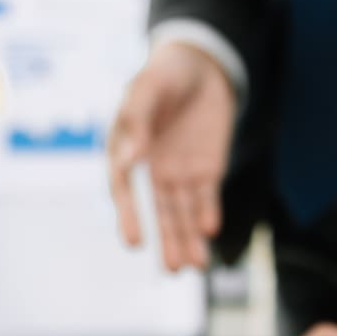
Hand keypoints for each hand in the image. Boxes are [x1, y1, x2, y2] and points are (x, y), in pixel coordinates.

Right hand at [107, 41, 235, 270]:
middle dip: (166, 240)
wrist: (202, 66)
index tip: (135, 242)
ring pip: (183, 213)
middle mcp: (151, 170)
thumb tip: (132, 157)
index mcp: (127, 151)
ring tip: (195, 265)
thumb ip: (138, 118)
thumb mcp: (148, 86)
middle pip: (157, 211)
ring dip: (188, 238)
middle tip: (171, 270)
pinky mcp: (206, 172)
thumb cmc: (165, 73)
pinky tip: (210, 231)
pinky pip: (207, 199)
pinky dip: (209, 215)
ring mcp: (179, 173)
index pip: (126, 190)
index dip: (129, 216)